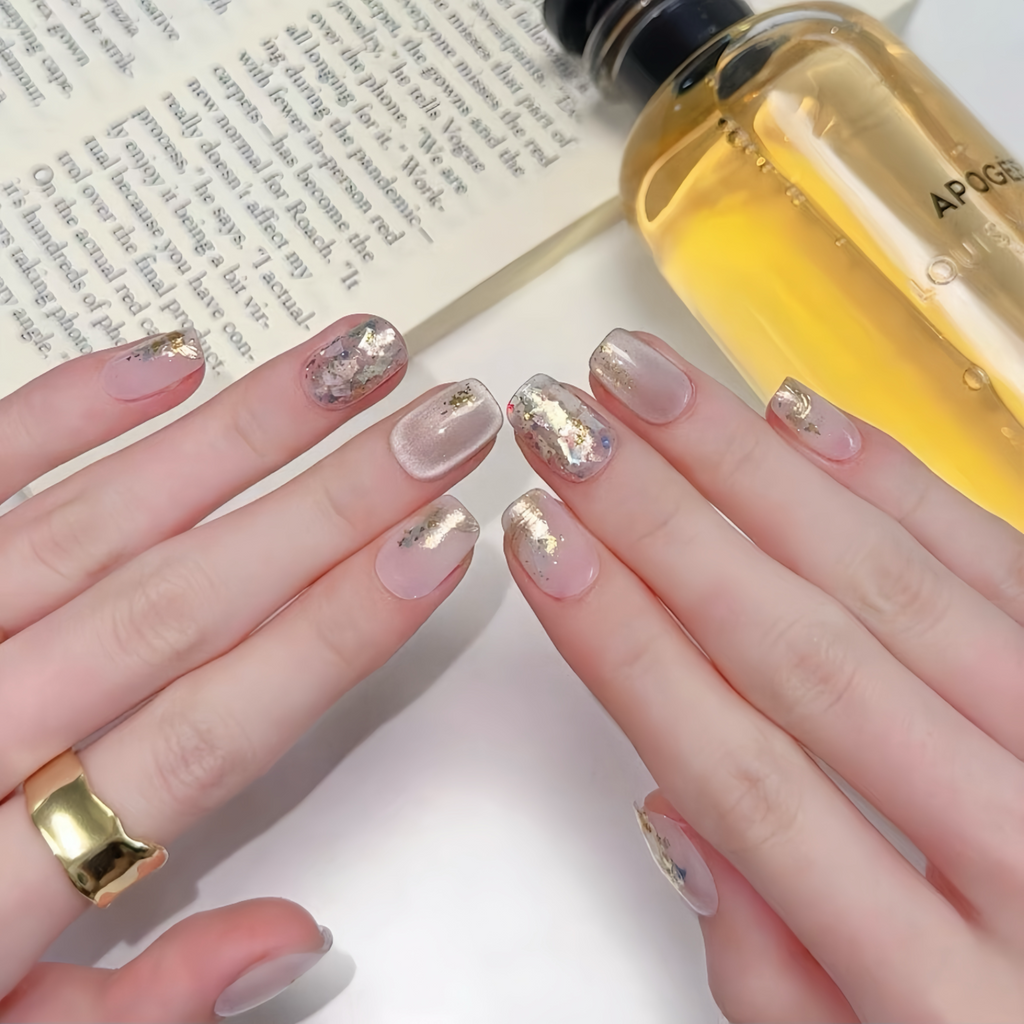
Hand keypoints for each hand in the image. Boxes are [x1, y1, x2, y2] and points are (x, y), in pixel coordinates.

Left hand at [0, 318, 501, 1021]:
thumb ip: (144, 1010)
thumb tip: (296, 937)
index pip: (211, 729)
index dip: (339, 630)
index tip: (440, 542)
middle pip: (177, 603)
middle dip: (333, 503)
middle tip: (444, 419)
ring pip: (93, 522)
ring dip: (238, 430)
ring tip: (353, 361)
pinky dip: (66, 409)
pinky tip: (169, 356)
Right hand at [501, 329, 1023, 1019]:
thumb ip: (769, 975)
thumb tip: (674, 811)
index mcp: (944, 988)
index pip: (738, 772)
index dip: (622, 644)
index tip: (541, 544)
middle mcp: (1023, 850)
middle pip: (797, 651)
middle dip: (657, 522)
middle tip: (564, 426)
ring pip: (886, 582)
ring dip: (747, 466)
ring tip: (645, 387)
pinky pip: (1001, 558)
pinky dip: (895, 479)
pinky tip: (799, 415)